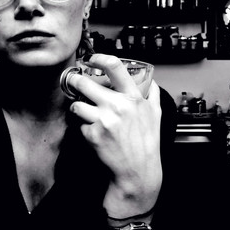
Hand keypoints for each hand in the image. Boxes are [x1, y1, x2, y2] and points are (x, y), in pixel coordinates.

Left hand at [68, 54, 161, 218]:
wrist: (138, 171)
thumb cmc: (147, 143)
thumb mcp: (156, 114)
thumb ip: (152, 94)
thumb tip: (150, 81)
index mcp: (133, 97)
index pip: (114, 66)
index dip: (97, 58)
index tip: (90, 59)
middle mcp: (118, 106)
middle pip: (84, 82)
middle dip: (74, 80)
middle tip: (73, 81)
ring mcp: (104, 120)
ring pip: (76, 104)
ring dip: (77, 107)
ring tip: (83, 110)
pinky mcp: (93, 135)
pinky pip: (79, 123)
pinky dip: (82, 126)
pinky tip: (92, 131)